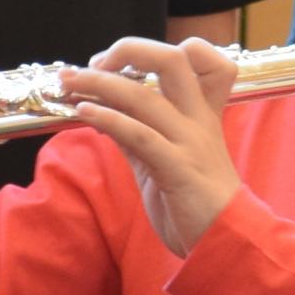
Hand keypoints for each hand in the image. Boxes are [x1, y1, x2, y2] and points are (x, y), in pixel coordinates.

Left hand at [57, 39, 249, 258]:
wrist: (225, 244)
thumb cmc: (196, 205)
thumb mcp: (164, 162)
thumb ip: (138, 134)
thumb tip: (102, 113)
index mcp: (203, 115)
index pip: (203, 60)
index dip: (161, 50)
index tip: (119, 62)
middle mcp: (199, 122)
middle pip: (173, 60)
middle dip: (129, 49)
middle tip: (94, 62)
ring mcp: (190, 144)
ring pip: (145, 96)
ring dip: (100, 83)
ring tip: (69, 83)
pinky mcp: (178, 170)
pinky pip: (140, 135)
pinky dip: (108, 118)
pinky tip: (83, 113)